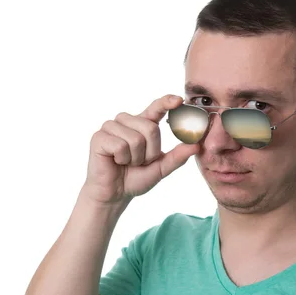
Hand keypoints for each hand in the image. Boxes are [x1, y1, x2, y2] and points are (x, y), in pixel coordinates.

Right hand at [83, 94, 198, 204]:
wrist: (115, 194)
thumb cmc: (136, 178)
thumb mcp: (161, 168)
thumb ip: (177, 156)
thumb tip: (196, 145)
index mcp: (142, 124)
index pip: (156, 108)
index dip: (167, 102)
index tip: (179, 100)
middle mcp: (126, 121)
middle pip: (151, 129)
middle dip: (150, 152)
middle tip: (139, 161)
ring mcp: (111, 127)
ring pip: (136, 138)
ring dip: (136, 158)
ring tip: (126, 161)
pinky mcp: (99, 137)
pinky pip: (120, 146)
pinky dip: (122, 159)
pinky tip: (115, 161)